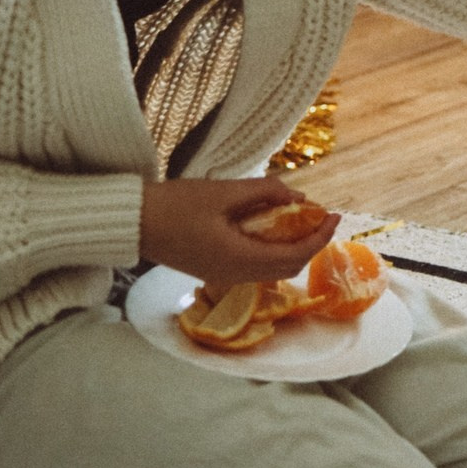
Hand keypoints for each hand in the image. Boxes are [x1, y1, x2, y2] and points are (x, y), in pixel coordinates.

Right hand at [141, 177, 338, 287]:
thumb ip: (264, 193)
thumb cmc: (173, 205)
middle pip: (288, 266)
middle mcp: (234, 275)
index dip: (320, 236)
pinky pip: (255, 264)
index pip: (295, 255)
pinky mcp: (215, 269)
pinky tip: (272, 224)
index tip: (335, 215)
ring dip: (292, 245)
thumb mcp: (223, 192)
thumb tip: (298, 197)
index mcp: (239, 259)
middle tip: (321, 215)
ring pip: (273, 267)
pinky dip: (272, 247)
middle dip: (311, 242)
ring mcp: (224, 275)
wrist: (132, 223)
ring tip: (301, 216)